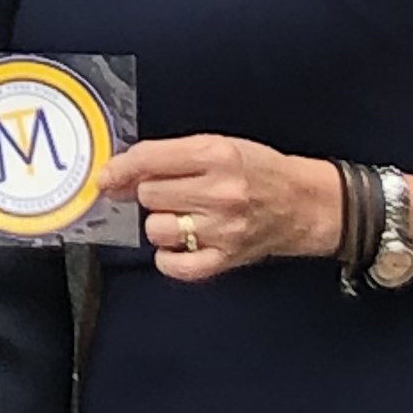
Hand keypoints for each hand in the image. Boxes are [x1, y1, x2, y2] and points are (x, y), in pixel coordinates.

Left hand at [103, 133, 339, 281]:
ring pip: (156, 229)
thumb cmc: (259, 170)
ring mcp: (224, 229)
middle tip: (170, 193)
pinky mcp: (228, 258)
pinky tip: (179, 246)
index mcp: (216, 154)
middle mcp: (219, 191)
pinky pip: (177, 266)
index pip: (149, 159)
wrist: (305, 203)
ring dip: (160, 224)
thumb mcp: (217, 145)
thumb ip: (168, 156)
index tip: (107, 177)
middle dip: (150, 193)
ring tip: (181, 217)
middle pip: (148, 195)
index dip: (120, 168)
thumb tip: (118, 174)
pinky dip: (169, 258)